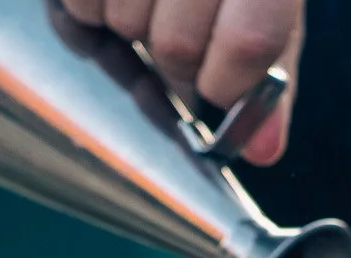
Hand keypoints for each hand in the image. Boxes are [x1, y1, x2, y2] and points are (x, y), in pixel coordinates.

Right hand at [59, 0, 303, 162]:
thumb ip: (271, 64)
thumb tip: (262, 149)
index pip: (250, 42)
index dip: (230, 84)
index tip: (223, 85)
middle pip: (175, 47)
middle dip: (176, 60)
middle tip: (181, 25)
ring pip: (122, 24)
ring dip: (131, 25)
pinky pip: (80, 4)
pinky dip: (91, 4)